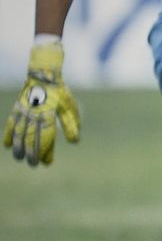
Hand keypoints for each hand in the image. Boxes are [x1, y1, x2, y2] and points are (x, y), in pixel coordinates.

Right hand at [4, 39, 80, 165]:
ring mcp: (23, 111)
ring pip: (18, 132)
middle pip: (30, 137)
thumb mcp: (69, 107)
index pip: (46, 136)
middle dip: (31, 152)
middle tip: (33, 164)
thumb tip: (75, 141)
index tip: (47, 163)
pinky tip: (6, 145)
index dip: (46, 150)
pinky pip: (10, 123)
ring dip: (18, 147)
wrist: (44, 75)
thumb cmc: (60, 93)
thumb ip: (71, 124)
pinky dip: (7, 134)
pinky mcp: (16, 108)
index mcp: (48, 114)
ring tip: (19, 158)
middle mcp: (34, 114)